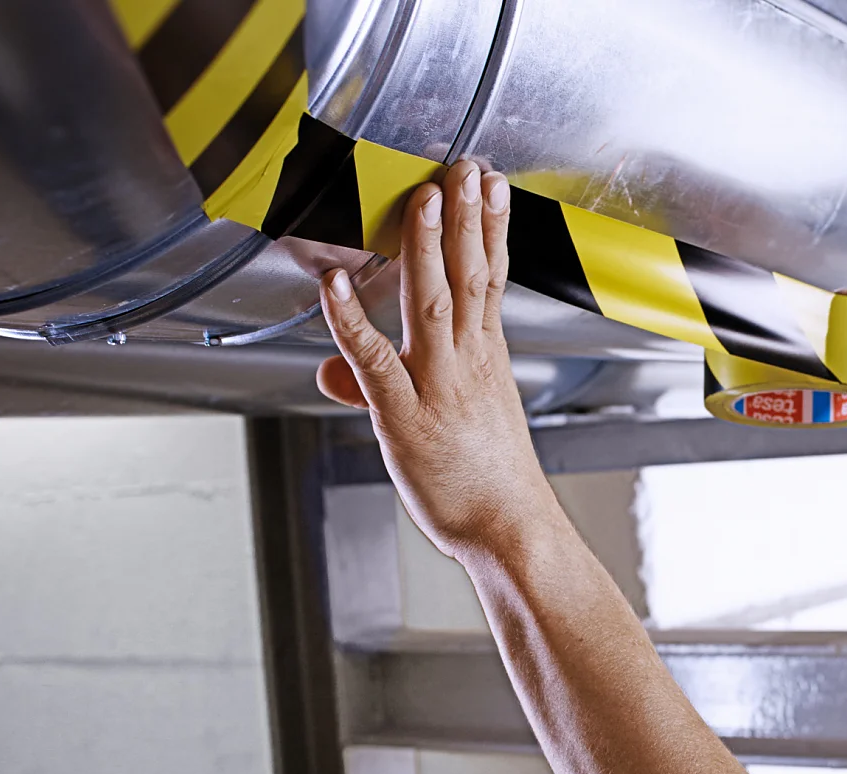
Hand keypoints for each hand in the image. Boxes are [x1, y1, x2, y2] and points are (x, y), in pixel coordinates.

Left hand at [315, 159, 557, 559]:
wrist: (511, 531)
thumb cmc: (484, 483)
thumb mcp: (446, 423)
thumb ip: (385, 383)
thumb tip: (336, 369)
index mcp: (484, 359)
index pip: (490, 278)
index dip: (490, 228)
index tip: (491, 187)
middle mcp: (466, 363)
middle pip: (468, 277)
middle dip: (466, 219)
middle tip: (467, 170)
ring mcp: (437, 387)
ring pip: (431, 304)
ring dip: (426, 248)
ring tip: (424, 200)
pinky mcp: (404, 418)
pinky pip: (375, 361)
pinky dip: (351, 322)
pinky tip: (335, 288)